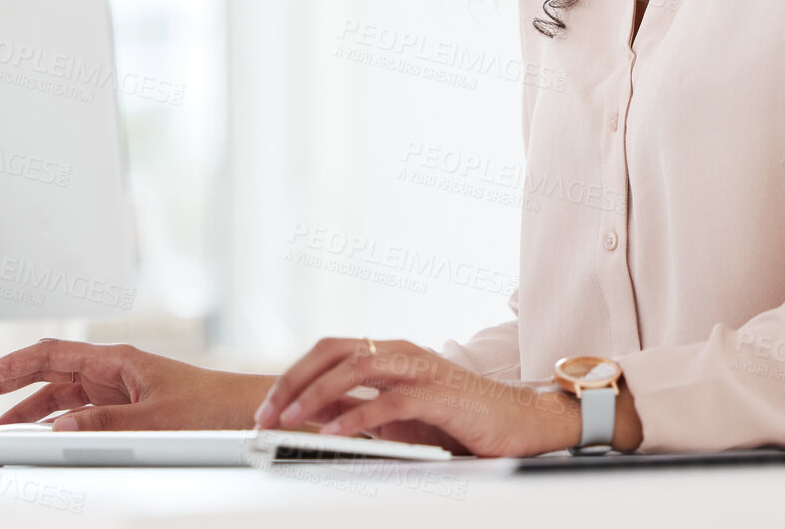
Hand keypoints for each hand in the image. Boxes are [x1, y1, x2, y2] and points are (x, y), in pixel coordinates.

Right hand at [0, 338, 251, 430]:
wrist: (245, 413)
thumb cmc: (212, 407)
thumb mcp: (156, 420)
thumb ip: (107, 426)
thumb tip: (60, 429)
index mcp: (117, 360)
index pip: (50, 356)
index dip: (9, 367)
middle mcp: (113, 370)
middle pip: (46, 371)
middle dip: (5, 382)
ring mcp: (118, 389)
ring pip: (59, 394)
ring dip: (25, 406)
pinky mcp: (126, 408)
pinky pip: (78, 410)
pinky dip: (52, 420)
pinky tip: (36, 433)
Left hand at [252, 337, 581, 456]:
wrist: (517, 423)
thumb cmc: (459, 418)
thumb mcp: (397, 416)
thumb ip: (359, 409)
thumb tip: (313, 415)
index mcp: (390, 353)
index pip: (330, 350)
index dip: (294, 375)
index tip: (267, 407)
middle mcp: (402, 352)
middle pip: (335, 351)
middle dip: (295, 381)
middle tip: (268, 413)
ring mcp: (421, 369)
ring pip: (357, 368)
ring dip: (317, 395)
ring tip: (291, 420)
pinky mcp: (440, 394)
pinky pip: (391, 401)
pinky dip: (359, 416)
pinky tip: (336, 433)